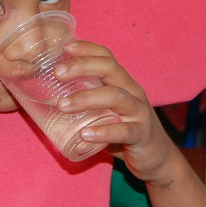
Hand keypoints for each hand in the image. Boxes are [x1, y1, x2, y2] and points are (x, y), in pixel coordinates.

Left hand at [54, 40, 175, 182]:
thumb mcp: (107, 112)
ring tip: (62, 106)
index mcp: (123, 83)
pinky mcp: (141, 135)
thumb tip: (48, 101)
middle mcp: (133, 92)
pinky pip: (124, 130)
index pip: (107, 57)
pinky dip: (103, 131)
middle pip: (110, 69)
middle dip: (83, 67)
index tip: (66, 47)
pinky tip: (85, 134)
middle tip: (57, 74)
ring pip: (115, 96)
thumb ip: (86, 105)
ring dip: (86, 98)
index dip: (88, 49)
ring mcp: (139, 113)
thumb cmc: (124, 131)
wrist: (157, 158)